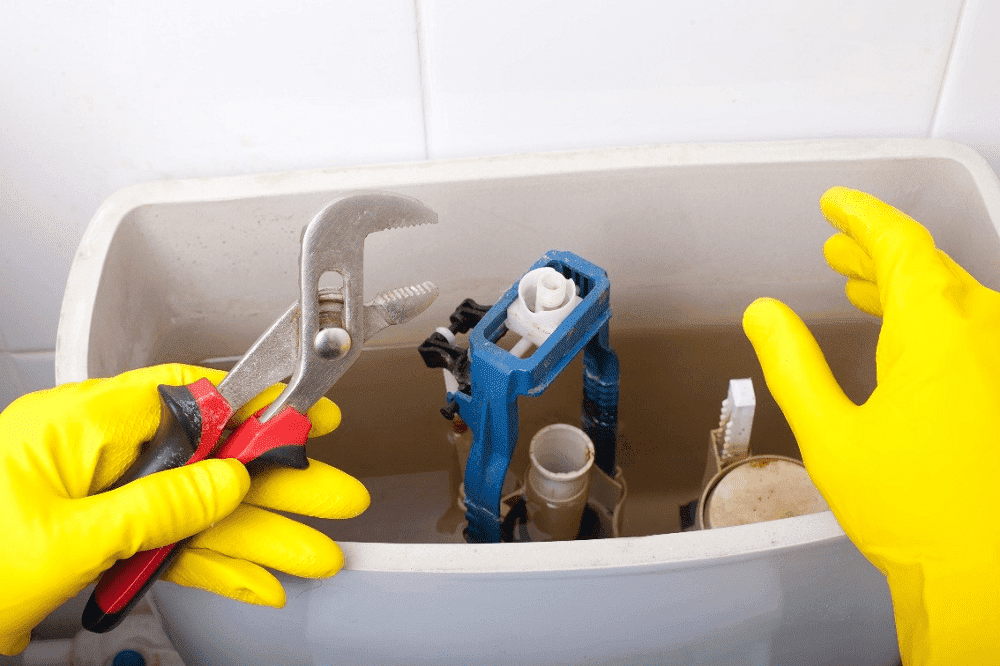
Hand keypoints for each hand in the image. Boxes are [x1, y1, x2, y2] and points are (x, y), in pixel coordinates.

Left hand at [0, 363, 368, 654]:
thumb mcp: (65, 537)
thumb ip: (155, 508)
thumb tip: (223, 480)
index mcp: (76, 425)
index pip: (184, 398)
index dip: (252, 406)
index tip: (302, 415)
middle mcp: (91, 458)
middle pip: (205, 463)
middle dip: (274, 485)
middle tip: (331, 495)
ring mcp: (96, 506)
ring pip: (195, 515)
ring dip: (257, 538)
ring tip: (313, 553)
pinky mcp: (97, 548)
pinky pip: (169, 553)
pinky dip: (213, 570)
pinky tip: (257, 582)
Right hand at [743, 187, 999, 664]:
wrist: (985, 572)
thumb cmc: (916, 513)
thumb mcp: (831, 434)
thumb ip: (793, 363)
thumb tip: (765, 313)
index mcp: (938, 333)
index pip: (900, 245)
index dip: (861, 217)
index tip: (835, 203)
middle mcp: (986, 334)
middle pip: (928, 266)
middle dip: (875, 252)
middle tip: (835, 245)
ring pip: (954, 296)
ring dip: (903, 284)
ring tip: (858, 284)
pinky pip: (973, 328)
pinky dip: (932, 316)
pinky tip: (904, 334)